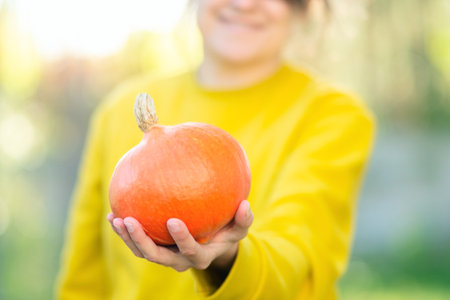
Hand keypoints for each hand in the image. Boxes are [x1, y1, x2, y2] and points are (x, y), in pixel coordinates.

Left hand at [107, 200, 252, 271]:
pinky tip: (115, 213)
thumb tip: (245, 205)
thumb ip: (243, 219)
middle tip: (129, 220)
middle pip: (157, 256)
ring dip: (127, 237)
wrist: (213, 246)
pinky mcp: (156, 248)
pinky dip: (125, 231)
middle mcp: (179, 260)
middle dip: (141, 240)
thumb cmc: (227, 233)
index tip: (172, 220)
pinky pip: (138, 242)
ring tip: (116, 218)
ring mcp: (166, 255)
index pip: (190, 251)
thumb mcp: (239, 228)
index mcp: (200, 256)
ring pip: (143, 251)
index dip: (181, 239)